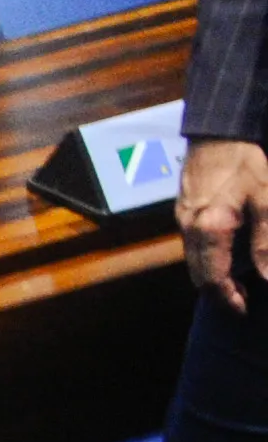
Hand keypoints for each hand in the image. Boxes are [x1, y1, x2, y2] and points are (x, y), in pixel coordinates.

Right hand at [185, 138, 267, 312]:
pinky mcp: (183, 211)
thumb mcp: (267, 199)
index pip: (213, 277)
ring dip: (212, 277)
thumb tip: (267, 275)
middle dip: (218, 293)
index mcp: (211, 228)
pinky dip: (206, 260)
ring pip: (192, 262)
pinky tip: (225, 256)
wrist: (217, 132)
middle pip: (198, 275)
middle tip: (242, 301)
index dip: (228, 297)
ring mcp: (182, 220)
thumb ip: (265, 240)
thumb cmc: (244, 162)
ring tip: (236, 283)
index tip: (243, 309)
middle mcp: (190, 228)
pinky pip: (191, 246)